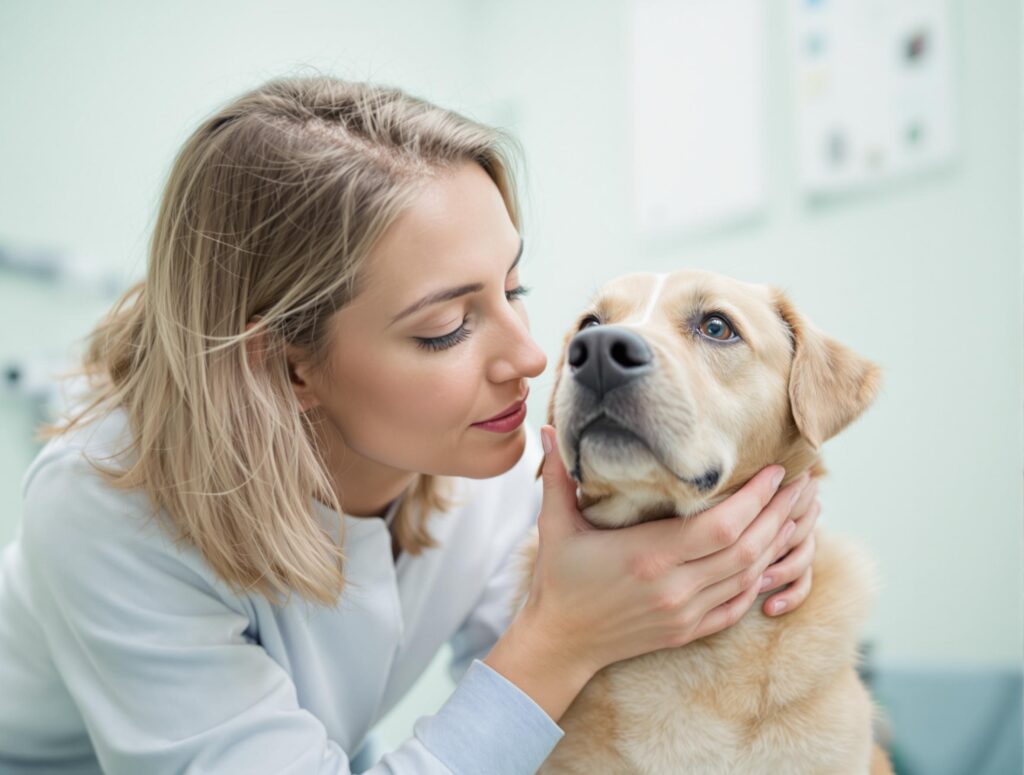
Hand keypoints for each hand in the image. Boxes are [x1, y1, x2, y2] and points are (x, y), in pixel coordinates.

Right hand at [520, 425, 812, 677]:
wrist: (560, 643)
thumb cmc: (558, 580)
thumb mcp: (554, 525)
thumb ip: (555, 475)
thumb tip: (546, 429)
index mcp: (649, 556)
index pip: (722, 525)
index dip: (757, 498)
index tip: (776, 471)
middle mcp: (675, 587)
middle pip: (748, 548)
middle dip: (781, 513)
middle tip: (803, 484)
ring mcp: (686, 613)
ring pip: (750, 576)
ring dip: (778, 543)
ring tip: (797, 511)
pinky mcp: (689, 631)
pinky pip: (738, 605)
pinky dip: (759, 578)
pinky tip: (771, 555)